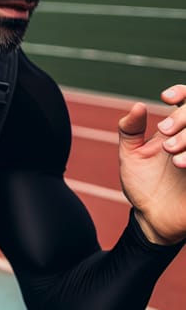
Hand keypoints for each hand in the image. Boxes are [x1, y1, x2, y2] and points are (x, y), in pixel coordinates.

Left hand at [118, 85, 185, 244]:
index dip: (182, 91)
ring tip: (174, 158)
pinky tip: (182, 164)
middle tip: (164, 133)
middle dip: (184, 117)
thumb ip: (129, 130)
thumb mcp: (131, 155)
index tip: (165, 97)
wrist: (153, 218)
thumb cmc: (142, 185)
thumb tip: (137, 105)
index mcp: (178, 129)